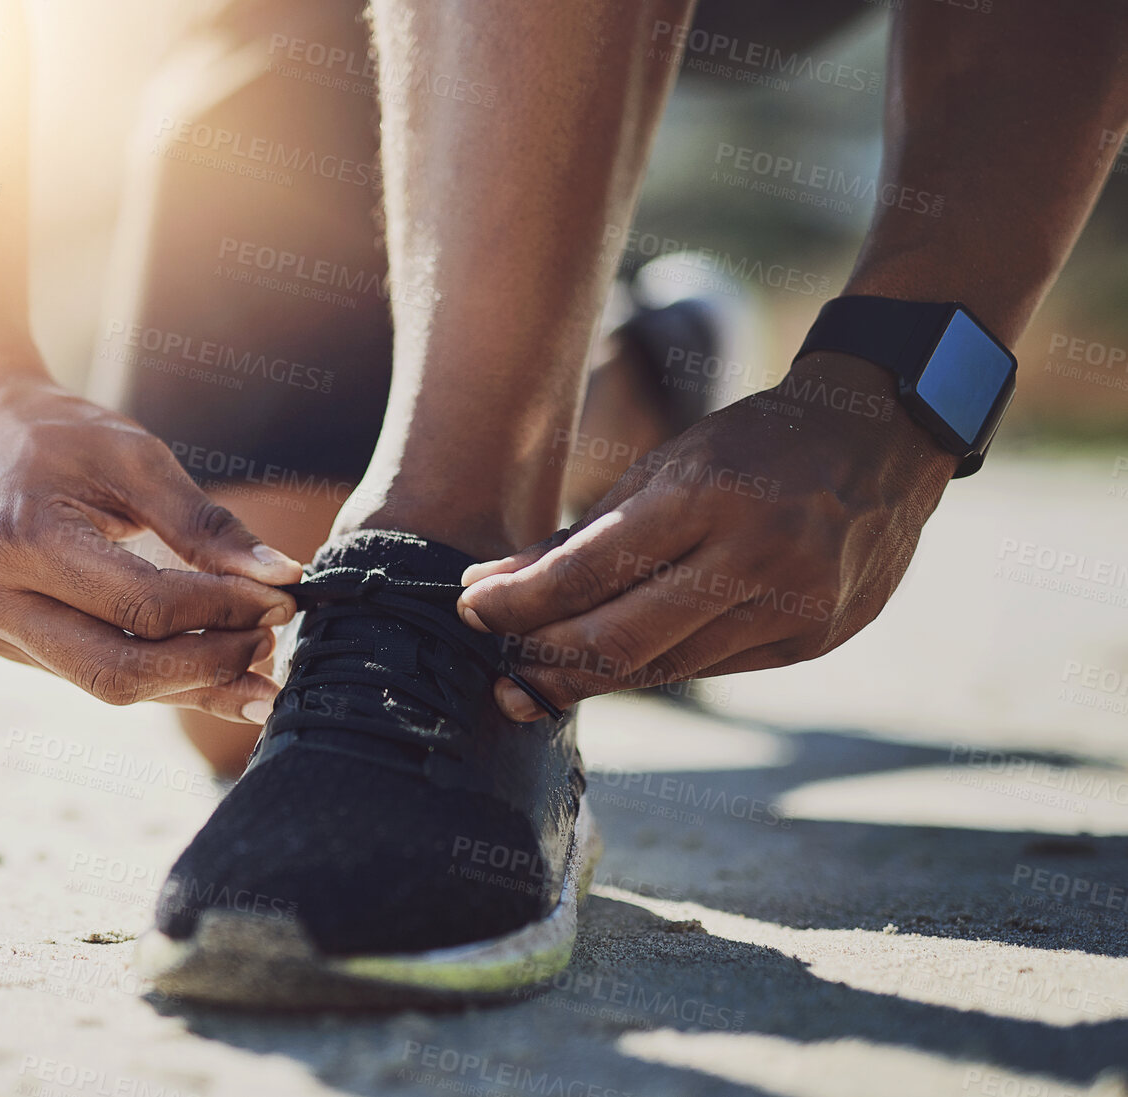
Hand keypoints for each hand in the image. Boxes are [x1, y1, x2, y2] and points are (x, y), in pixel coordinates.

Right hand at [0, 370, 302, 721]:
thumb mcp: (135, 457)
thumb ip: (205, 523)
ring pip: (107, 685)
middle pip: (120, 672)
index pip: (143, 606)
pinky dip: (155, 674)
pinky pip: (90, 673)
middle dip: (209, 665)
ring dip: (189, 681)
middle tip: (269, 640)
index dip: (222, 611)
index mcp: (20, 540)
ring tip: (253, 659)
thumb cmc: (54, 434)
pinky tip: (209, 670)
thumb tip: (282, 577)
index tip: (280, 597)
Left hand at [457, 353, 959, 719]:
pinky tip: (614, 666)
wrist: (885, 435)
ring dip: (591, 679)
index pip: (586, 574)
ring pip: (664, 669)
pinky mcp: (816, 639)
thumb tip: (486, 589)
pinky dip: (653, 669)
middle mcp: (756, 556)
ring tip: (538, 679)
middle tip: (498, 674)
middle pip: (620, 642)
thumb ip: (578, 538)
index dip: (517, 604)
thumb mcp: (664, 467)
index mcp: (705, 496)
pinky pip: (710, 669)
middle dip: (545, 664)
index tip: (469, 609)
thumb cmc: (753, 446)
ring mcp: (795, 605)